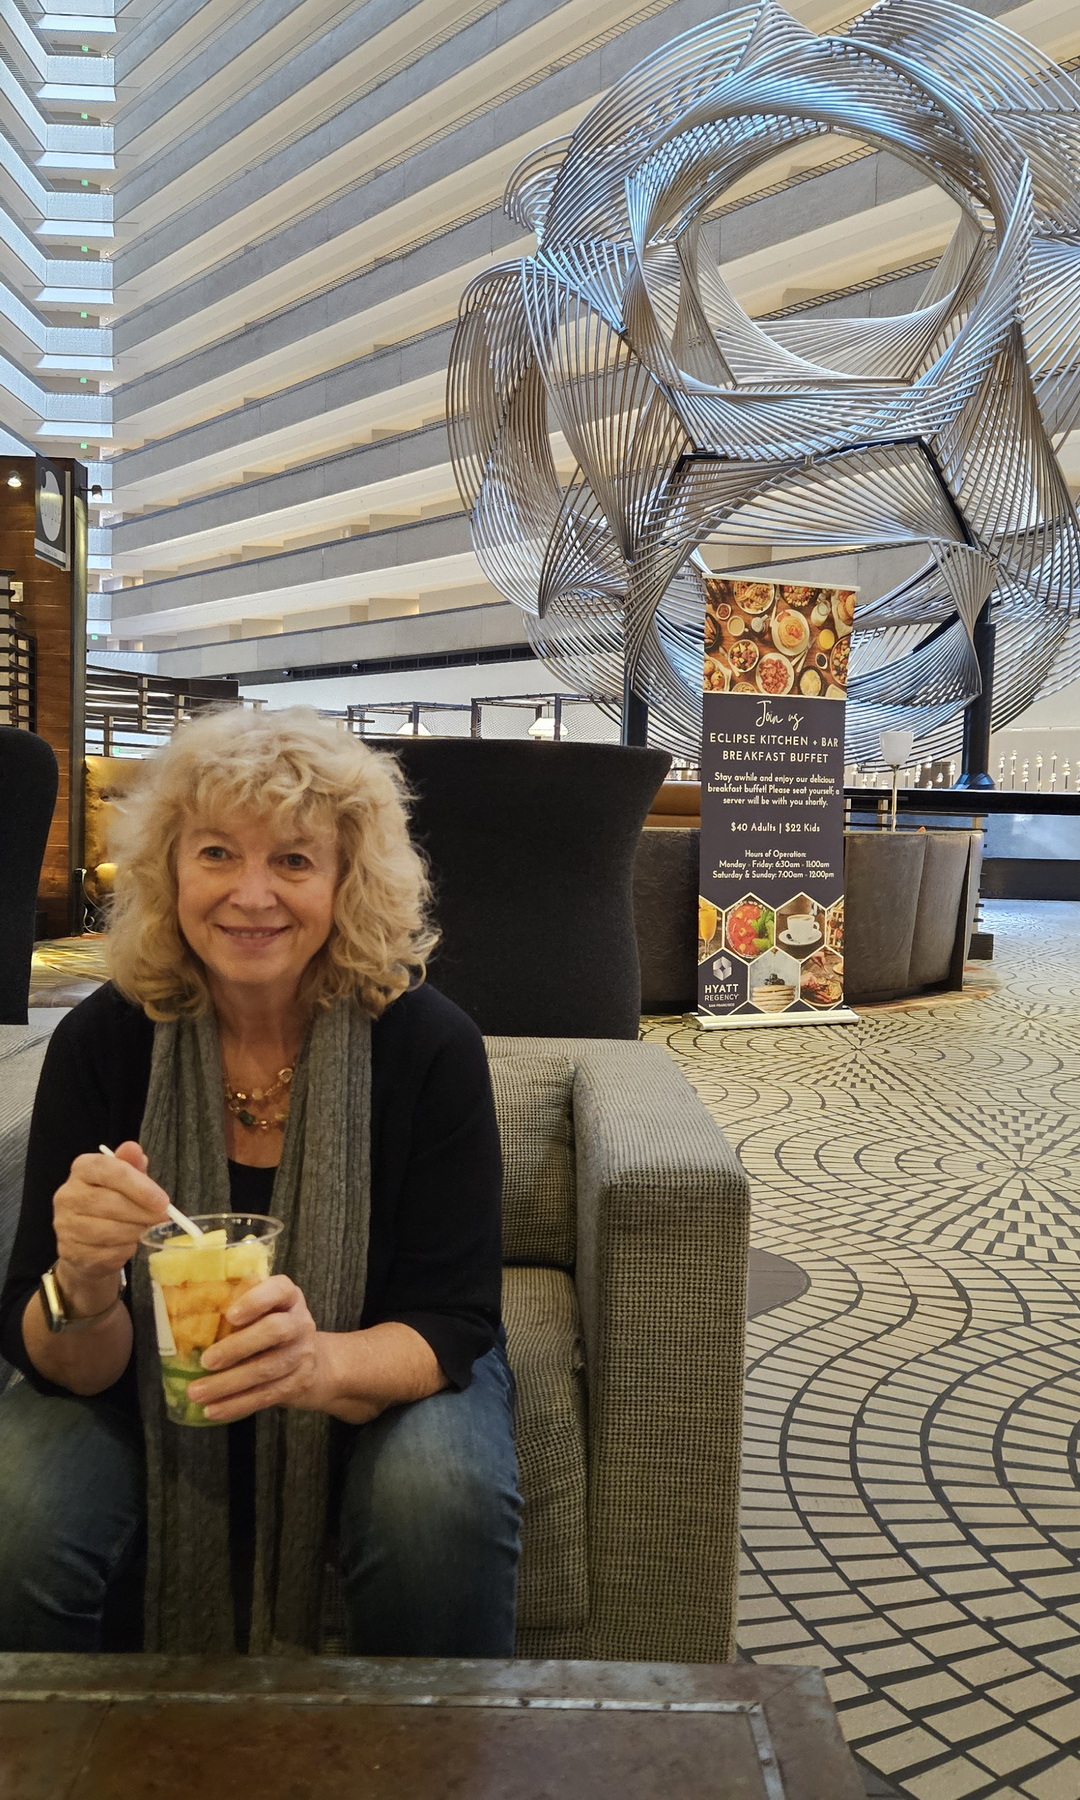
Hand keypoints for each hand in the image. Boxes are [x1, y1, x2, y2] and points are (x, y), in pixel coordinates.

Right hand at [53, 1142, 169, 1306]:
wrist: (88, 1242)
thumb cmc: (112, 1203)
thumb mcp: (125, 1180)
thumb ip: (131, 1165)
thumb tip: (133, 1148)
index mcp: (82, 1169)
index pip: (108, 1170)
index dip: (139, 1186)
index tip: (163, 1201)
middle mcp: (67, 1194)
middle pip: (110, 1202)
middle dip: (143, 1212)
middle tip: (163, 1218)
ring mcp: (65, 1225)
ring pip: (109, 1230)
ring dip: (136, 1232)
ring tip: (146, 1230)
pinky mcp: (70, 1251)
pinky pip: (105, 1253)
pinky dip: (124, 1250)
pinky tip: (128, 1244)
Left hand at [188, 1275, 325, 1422]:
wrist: (311, 1359)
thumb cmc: (270, 1324)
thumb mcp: (261, 1306)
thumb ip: (235, 1302)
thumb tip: (184, 1306)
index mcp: (288, 1297)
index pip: (279, 1290)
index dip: (256, 1301)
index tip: (230, 1315)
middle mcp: (299, 1322)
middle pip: (275, 1332)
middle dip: (238, 1347)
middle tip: (206, 1361)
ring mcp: (300, 1355)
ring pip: (266, 1370)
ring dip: (228, 1384)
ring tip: (197, 1392)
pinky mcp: (295, 1384)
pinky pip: (265, 1396)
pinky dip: (236, 1405)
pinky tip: (213, 1410)